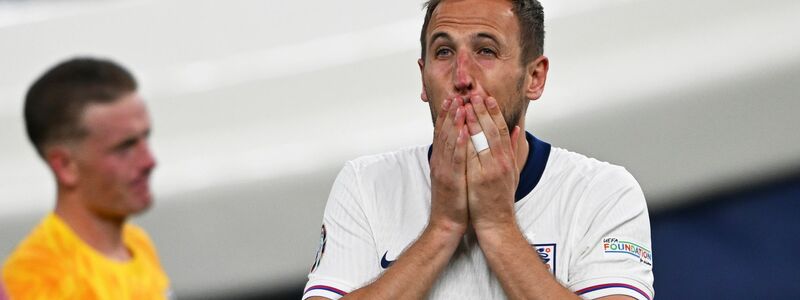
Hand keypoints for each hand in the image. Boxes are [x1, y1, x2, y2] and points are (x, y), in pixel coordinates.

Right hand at [429, 97, 469, 235]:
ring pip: (449, 141)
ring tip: (460, 105)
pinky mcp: (451, 179)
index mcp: (442, 161)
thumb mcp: (456, 176)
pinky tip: (463, 130)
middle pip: (444, 132)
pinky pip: (456, 158)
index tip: (454, 99)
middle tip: (456, 95)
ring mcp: (444, 170)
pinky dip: (458, 143)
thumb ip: (458, 160)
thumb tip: (462, 146)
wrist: (446, 224)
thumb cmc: (455, 202)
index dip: (448, 115)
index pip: (444, 133)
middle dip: (451, 112)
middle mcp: (440, 162)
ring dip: (454, 122)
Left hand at [464, 95, 521, 232]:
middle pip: (492, 130)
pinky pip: (471, 156)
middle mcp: (501, 162)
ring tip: (465, 104)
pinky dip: (466, 140)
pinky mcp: (479, 179)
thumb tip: (517, 129)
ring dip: (473, 120)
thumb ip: (513, 149)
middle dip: (482, 110)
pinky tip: (460, 128)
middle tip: (474, 93)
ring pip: (481, 140)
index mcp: (507, 159)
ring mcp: (490, 170)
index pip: (502, 129)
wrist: (496, 223)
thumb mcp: (512, 172)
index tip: (487, 97)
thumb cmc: (501, 199)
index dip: (494, 112)